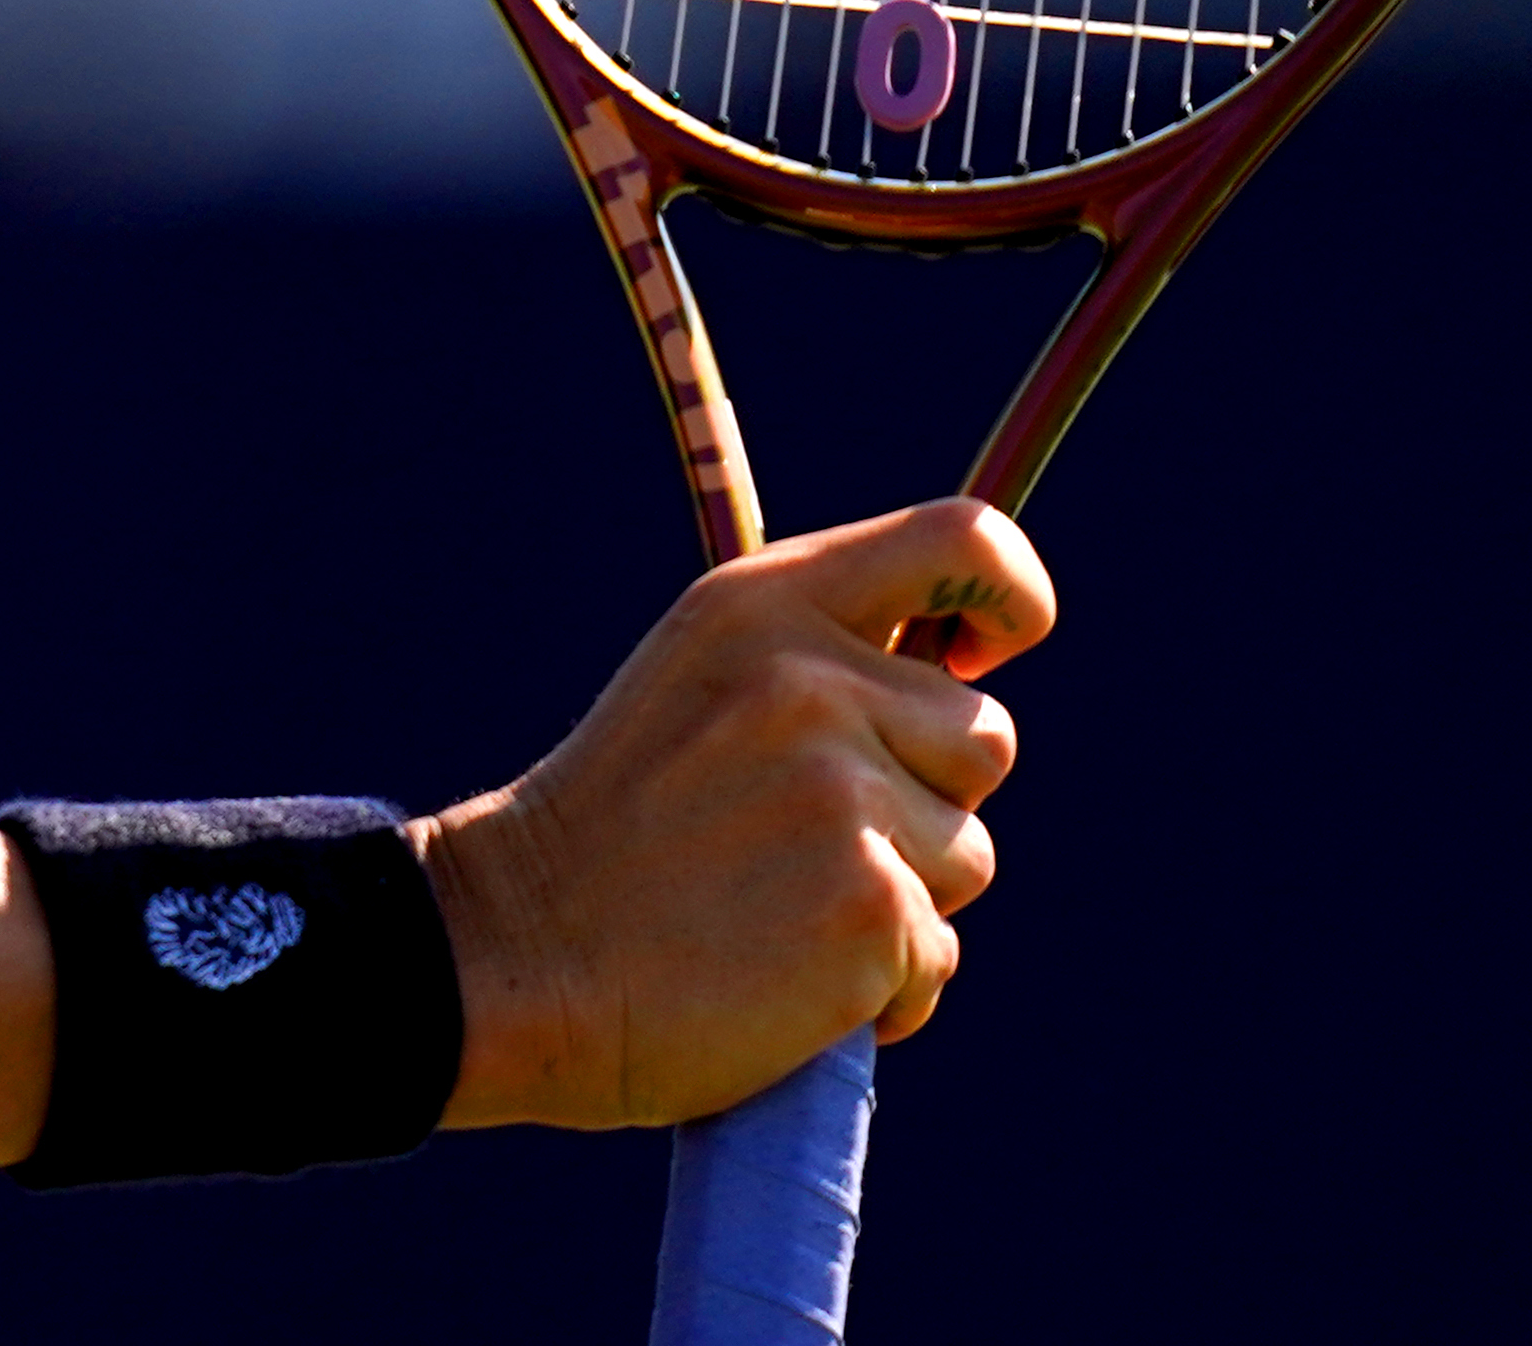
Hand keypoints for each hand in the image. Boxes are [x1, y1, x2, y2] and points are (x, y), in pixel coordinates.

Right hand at [417, 496, 1052, 1128]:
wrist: (519, 955)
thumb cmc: (616, 833)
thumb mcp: (698, 682)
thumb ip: (817, 654)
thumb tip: (967, 663)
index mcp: (766, 605)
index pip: (961, 541)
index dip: (1013, 595)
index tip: (992, 652)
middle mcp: (812, 681)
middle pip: (983, 736)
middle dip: (925, 799)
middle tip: (799, 839)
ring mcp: (844, 794)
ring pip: (968, 854)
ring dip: (901, 898)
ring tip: (777, 908)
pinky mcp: (870, 906)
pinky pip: (938, 954)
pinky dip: (880, 990)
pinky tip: (781, 982)